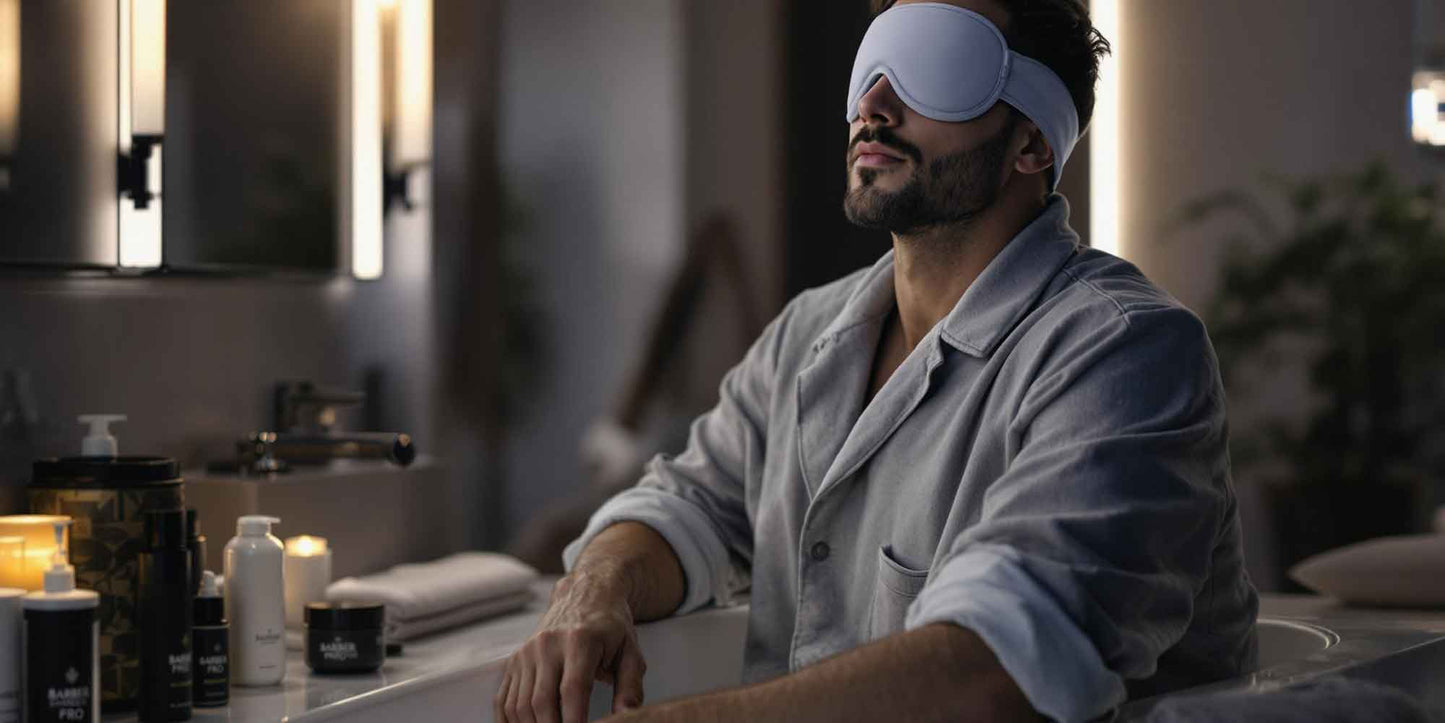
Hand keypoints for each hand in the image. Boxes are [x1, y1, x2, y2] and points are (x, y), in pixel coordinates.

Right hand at [495, 572, 648, 722]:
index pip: (572, 689)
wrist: (584, 594)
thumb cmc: (610, 626)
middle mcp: (547, 644)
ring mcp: (526, 652)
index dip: (575, 720)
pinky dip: (510, 721)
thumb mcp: (631, 651)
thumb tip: (626, 714)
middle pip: (541, 701)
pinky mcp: (514, 660)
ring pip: (520, 704)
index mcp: (580, 640)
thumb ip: (630, 685)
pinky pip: (504, 699)